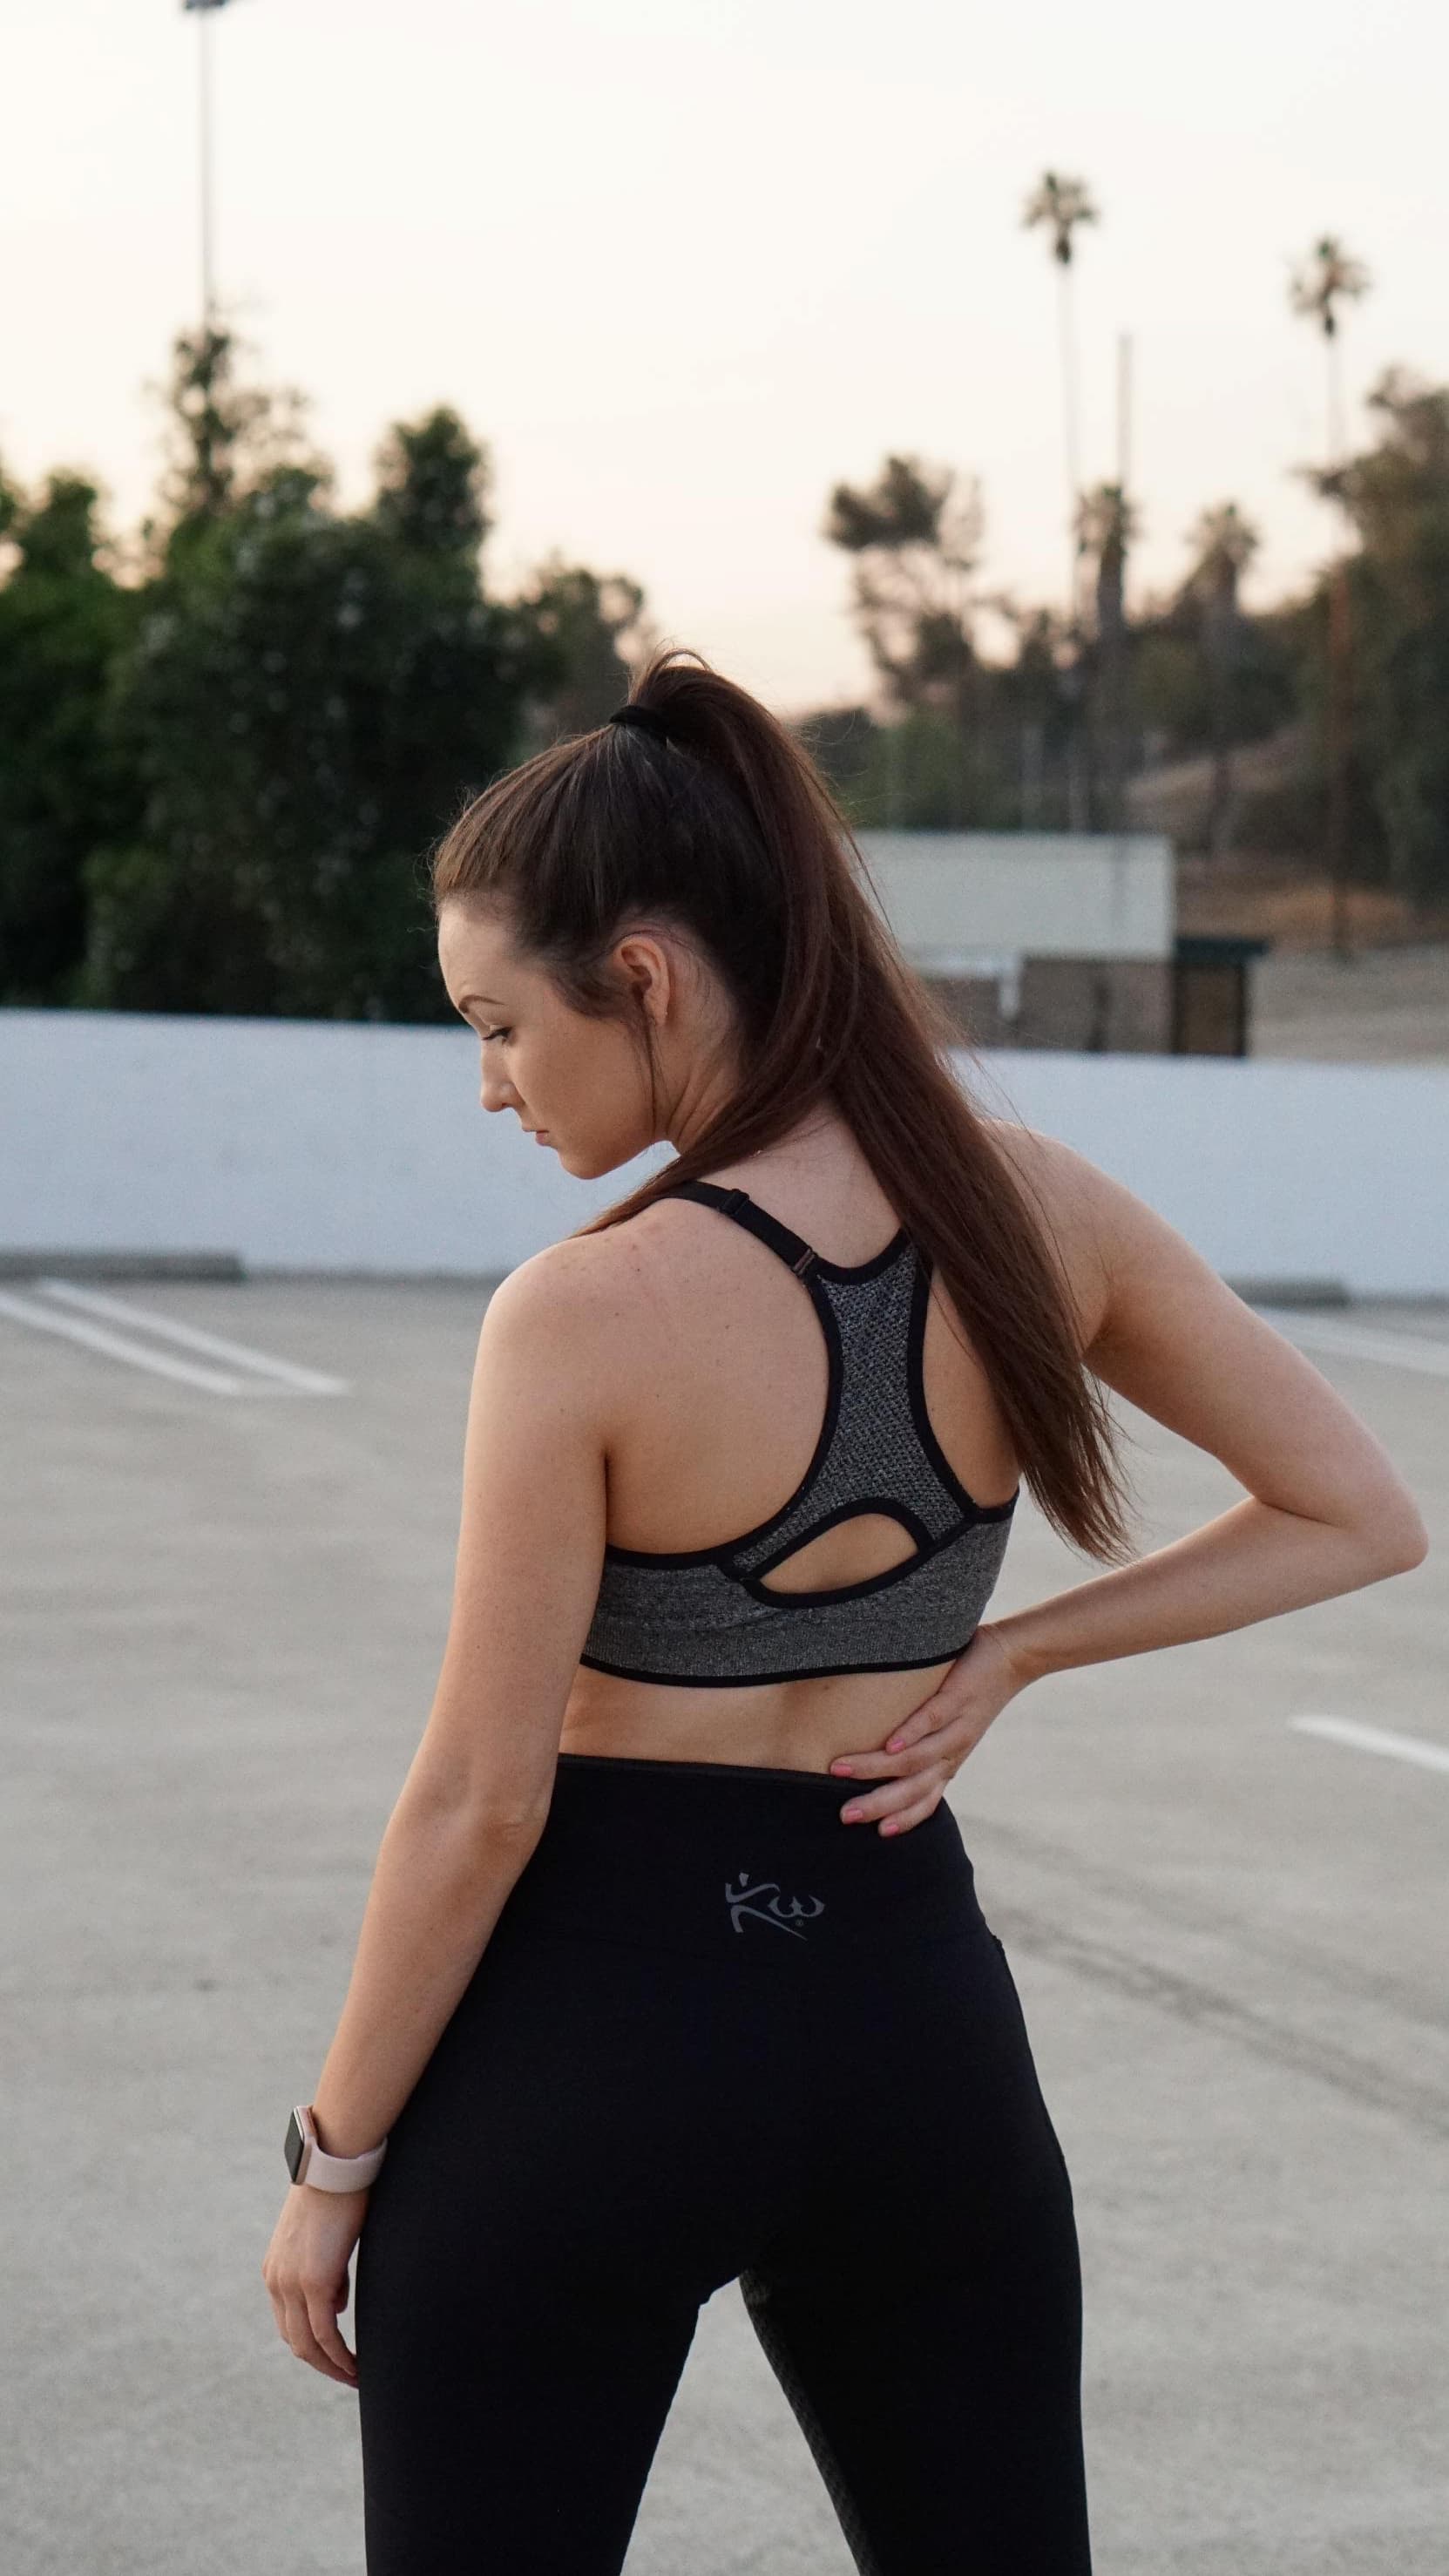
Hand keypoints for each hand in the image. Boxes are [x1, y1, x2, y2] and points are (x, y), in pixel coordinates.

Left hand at [261, 2183, 368, 2386]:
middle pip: (294, 2341)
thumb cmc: (338, 2192)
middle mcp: (277, 2281)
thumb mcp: (324, 2238)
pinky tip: (356, 2367)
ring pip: (307, 2345)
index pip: (288, 2322)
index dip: (312, 2344)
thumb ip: (326, 2271)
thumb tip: (338, 2305)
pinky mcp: (315, 2282)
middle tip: (347, 2375)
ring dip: (331, 2367)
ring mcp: (293, 2283)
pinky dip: (340, 2357)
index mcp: (275, 2270)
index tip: (335, 2356)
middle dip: (321, 2364)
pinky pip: (326, 2334)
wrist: (335, 2165)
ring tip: (355, 2377)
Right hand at [829, 1623, 1035, 1833]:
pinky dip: (910, 1733)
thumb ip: (918, 1740)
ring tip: (842, 1768)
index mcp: (949, 1762)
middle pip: (914, 1788)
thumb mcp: (947, 1727)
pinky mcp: (958, 1698)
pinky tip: (888, 1743)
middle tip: (845, 1814)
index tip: (875, 1833)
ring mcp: (956, 1727)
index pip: (926, 1801)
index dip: (903, 1819)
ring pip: (916, 1758)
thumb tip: (875, 1745)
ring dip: (876, 1767)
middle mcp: (953, 1752)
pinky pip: (932, 1720)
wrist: (1011, 1658)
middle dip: (877, 1804)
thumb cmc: (968, 1691)